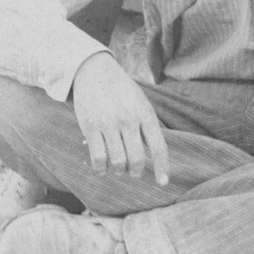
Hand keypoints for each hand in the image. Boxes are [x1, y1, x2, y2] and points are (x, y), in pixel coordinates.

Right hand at [70, 52, 168, 182]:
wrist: (94, 71)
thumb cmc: (122, 91)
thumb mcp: (141, 103)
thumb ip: (147, 127)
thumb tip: (153, 156)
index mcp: (146, 114)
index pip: (158, 147)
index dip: (162, 168)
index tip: (163, 183)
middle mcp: (129, 120)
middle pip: (136, 159)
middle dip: (135, 172)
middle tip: (132, 173)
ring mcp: (108, 124)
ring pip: (117, 161)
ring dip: (118, 170)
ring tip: (117, 168)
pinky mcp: (90, 127)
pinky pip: (97, 157)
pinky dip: (101, 168)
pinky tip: (102, 168)